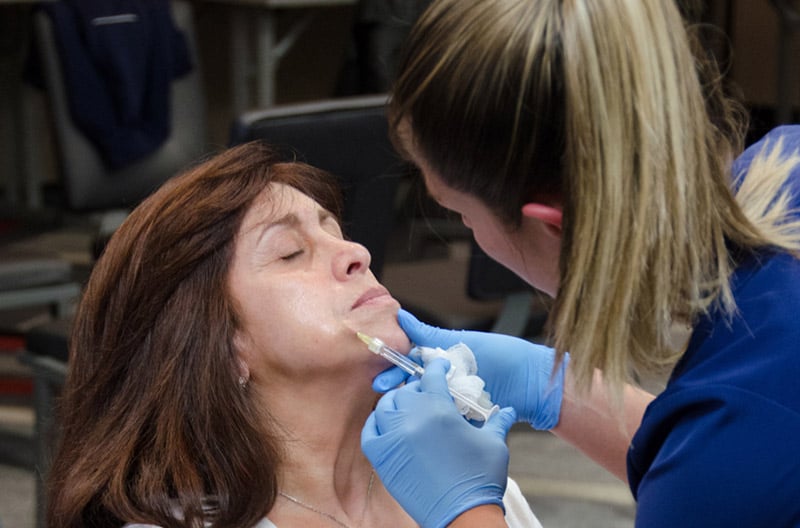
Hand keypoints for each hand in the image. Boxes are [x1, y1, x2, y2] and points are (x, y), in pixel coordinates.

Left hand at [362, 359, 516, 527]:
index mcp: (438, 410)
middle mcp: (411, 419)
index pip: (431, 376)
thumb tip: (508, 409)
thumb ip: (497, 420)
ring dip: (396, 403)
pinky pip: (370, 431)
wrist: (463, 515)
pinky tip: (387, 425)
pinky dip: (376, 424)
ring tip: (407, 407)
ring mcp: (393, 438)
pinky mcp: (382, 459)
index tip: (440, 367)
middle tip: (428, 393)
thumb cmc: (480, 478)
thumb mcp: (493, 443)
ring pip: (385, 406)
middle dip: (419, 388)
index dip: (436, 368)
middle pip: (407, 391)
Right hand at [377, 308, 566, 429]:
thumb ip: (429, 334)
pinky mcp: (464, 418)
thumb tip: (400, 315)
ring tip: (399, 407)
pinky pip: (443, 419)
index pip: (412, 363)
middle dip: (398, 389)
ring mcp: (455, 400)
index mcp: (445, 360)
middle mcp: (447, 380)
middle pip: (415, 385)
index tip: (381, 377)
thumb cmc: (503, 357)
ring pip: (426, 403)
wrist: (534, 384)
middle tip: (383, 392)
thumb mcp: (462, 343)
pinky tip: (420, 421)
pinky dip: (432, 418)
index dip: (395, 369)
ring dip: (413, 405)